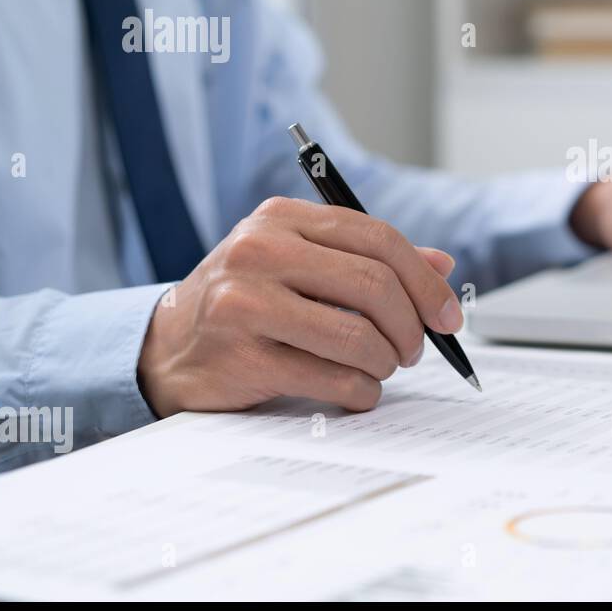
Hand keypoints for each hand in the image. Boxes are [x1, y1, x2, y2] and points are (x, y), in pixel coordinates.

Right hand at [137, 197, 462, 416]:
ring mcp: (245, 303)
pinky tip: (356, 391)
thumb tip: (442, 265)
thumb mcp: (299, 265)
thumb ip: (367, 261)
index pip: (378, 239)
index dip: (424, 282)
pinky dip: (360, 391)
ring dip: (386, 363)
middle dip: (411, 327)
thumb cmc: (246, 305)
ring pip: (358, 337)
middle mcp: (259, 251)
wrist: (163, 351)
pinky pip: (333, 378)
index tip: (448, 316)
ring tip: (380, 369)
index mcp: (281, 219)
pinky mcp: (242, 358)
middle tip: (415, 351)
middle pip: (374, 286)